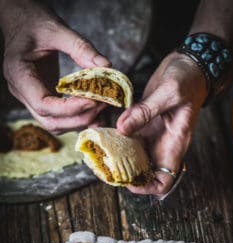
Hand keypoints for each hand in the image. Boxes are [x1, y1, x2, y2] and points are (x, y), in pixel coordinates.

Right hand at [0, 0, 109, 132]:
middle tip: (102, 104)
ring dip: (80, 120)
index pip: (43, 104)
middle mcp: (22, 91)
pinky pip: (59, 116)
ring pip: (55, 124)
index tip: (93, 101)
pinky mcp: (43, 97)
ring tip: (101, 106)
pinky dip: (77, 117)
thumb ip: (81, 47)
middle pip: (51, 121)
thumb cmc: (33, 22)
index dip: (70, 108)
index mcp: (19, 73)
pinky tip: (94, 110)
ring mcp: (31, 98)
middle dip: (79, 118)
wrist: (22, 22)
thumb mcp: (56, 29)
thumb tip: (106, 66)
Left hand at [117, 52, 207, 195]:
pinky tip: (104, 136)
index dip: (147, 187)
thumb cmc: (187, 80)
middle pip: (145, 172)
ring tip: (100, 155)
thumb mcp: (169, 92)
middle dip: (126, 174)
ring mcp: (151, 135)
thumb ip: (146, 111)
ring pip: (134, 156)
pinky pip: (128, 138)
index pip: (165, 179)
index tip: (128, 181)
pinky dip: (117, 140)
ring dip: (118, 158)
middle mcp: (162, 144)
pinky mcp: (143, 124)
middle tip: (106, 168)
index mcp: (175, 144)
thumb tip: (122, 128)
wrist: (187, 66)